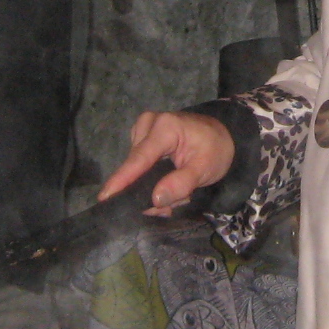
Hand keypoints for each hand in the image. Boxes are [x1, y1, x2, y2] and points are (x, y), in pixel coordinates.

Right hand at [100, 111, 235, 215]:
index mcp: (165, 128)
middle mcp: (148, 124)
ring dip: (153, 186)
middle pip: (137, 167)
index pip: (139, 159)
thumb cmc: (216, 149)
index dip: (122, 180)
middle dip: (150, 190)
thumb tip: (155, 199)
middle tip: (172, 204)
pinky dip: (153, 178)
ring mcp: (143, 128)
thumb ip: (181, 184)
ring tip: (177, 191)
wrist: (223, 135)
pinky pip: (141, 165)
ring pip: (138, 169)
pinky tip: (167, 182)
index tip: (105, 197)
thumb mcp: (205, 169)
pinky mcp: (142, 137)